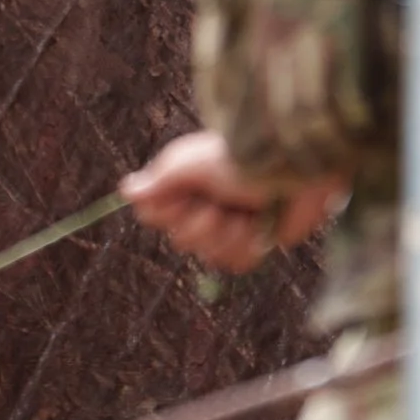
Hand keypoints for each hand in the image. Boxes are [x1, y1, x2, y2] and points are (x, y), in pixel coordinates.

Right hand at [122, 130, 347, 274]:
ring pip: (210, 255)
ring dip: (227, 235)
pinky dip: (248, 244)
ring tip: (244, 213)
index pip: (153, 213)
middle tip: (218, 205)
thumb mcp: (191, 163)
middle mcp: (205, 204)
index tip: (181, 196)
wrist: (293, 166)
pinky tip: (258, 225)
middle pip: (181, 240)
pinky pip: (238, 262)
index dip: (167, 212)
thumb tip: (126, 189)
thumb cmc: (240, 156)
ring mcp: (231, 225)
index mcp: (186, 182)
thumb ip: (159, 179)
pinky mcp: (256, 241)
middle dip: (200, 225)